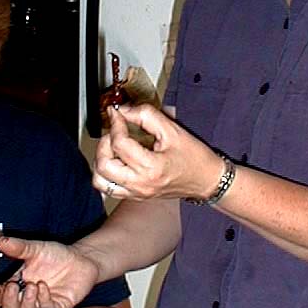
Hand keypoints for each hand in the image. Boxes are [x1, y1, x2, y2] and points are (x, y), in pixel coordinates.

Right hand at [0, 236, 100, 307]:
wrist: (81, 258)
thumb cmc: (56, 255)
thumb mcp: (36, 248)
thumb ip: (19, 247)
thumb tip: (1, 241)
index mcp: (18, 286)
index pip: (0, 298)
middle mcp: (28, 299)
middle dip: (8, 303)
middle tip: (11, 287)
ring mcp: (43, 305)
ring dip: (25, 304)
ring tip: (31, 286)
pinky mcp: (58, 307)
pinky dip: (42, 299)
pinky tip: (43, 286)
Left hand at [93, 105, 222, 201]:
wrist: (207, 180)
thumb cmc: (194, 157)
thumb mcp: (172, 130)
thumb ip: (146, 116)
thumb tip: (124, 111)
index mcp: (151, 168)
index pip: (119, 144)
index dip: (115, 124)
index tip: (117, 114)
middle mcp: (140, 184)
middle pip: (103, 165)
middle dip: (104, 143)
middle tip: (115, 132)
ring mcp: (137, 193)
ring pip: (100, 181)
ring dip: (101, 160)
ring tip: (114, 148)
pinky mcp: (136, 196)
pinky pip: (108, 189)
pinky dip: (105, 174)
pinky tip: (116, 161)